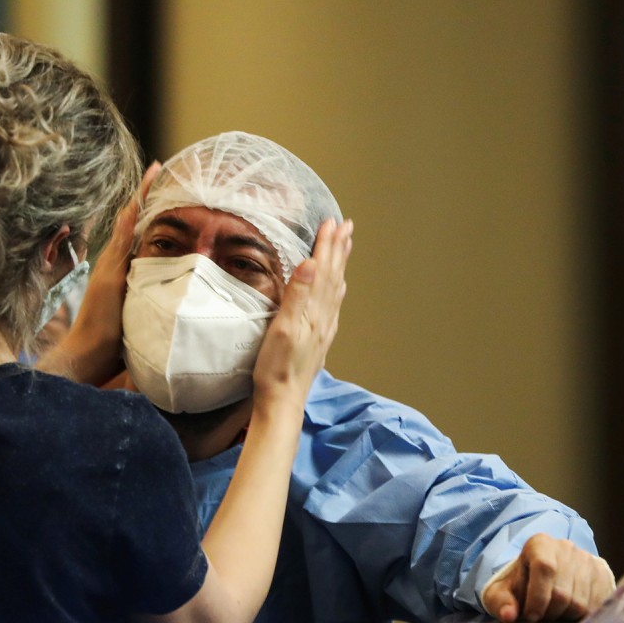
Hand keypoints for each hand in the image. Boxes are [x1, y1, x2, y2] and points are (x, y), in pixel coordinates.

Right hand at [37, 162, 160, 382]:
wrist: (88, 353)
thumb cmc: (112, 341)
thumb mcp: (136, 314)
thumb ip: (148, 302)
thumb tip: (172, 300)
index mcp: (123, 269)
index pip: (137, 232)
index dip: (149, 209)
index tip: (163, 185)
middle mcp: (114, 261)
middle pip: (131, 220)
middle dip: (146, 195)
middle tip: (160, 166)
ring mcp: (111, 264)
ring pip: (127, 223)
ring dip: (141, 198)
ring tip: (156, 171)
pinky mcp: (110, 272)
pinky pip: (121, 239)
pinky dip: (130, 218)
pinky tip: (139, 199)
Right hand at [251, 218, 352, 410]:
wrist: (283, 400)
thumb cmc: (277, 367)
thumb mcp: (283, 329)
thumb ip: (297, 296)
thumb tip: (310, 263)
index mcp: (314, 311)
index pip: (322, 270)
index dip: (327, 245)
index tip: (332, 222)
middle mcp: (323, 317)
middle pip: (333, 276)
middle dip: (339, 249)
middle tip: (347, 226)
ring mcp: (323, 328)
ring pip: (335, 288)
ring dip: (340, 265)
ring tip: (345, 247)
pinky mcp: (319, 338)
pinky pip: (332, 305)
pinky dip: (336, 288)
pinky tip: (337, 287)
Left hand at [481, 534, 615, 622]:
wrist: (545, 578)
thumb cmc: (520, 586)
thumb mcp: (502, 593)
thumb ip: (501, 603)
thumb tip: (508, 614)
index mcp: (539, 544)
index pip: (544, 568)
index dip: (538, 597)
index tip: (530, 616)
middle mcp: (565, 547)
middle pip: (562, 592)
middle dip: (548, 612)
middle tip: (539, 617)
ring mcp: (586, 559)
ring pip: (579, 602)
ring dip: (564, 616)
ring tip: (552, 613)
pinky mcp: (600, 574)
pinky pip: (595, 606)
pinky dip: (580, 616)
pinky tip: (567, 613)